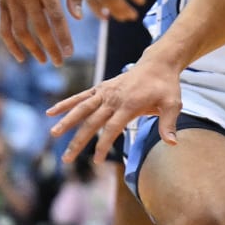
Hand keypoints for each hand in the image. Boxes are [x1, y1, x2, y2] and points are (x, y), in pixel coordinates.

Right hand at [0, 0, 82, 64]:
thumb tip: (77, 18)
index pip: (55, 18)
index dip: (63, 37)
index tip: (70, 53)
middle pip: (38, 27)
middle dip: (50, 47)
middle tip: (60, 62)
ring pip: (20, 30)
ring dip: (32, 49)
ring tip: (44, 60)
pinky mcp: (2, 1)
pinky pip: (4, 27)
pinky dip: (11, 44)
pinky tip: (21, 57)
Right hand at [48, 56, 181, 164]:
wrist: (158, 64)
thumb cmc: (166, 86)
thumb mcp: (173, 104)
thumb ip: (168, 124)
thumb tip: (172, 143)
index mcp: (129, 104)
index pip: (112, 128)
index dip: (103, 144)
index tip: (96, 160)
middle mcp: (113, 98)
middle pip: (92, 122)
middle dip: (78, 141)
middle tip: (66, 158)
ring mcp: (105, 92)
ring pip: (82, 108)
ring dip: (67, 121)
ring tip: (53, 134)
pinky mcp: (100, 88)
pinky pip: (81, 96)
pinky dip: (66, 103)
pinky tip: (51, 112)